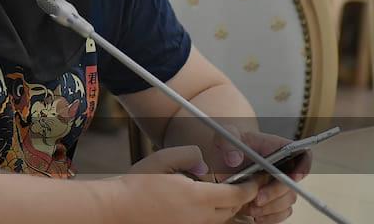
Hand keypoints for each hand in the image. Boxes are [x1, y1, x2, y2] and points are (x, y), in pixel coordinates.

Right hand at [117, 145, 258, 223]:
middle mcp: (200, 218)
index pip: (237, 195)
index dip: (250, 187)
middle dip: (240, 197)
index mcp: (198, 198)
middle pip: (233, 210)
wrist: (118, 210)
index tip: (255, 179)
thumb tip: (205, 165)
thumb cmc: (137, 184)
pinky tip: (201, 204)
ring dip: (226, 207)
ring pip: (221, 219)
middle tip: (241, 183)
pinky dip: (212, 215)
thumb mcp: (163, 159)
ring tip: (223, 192)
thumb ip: (189, 155)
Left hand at [213, 127, 312, 222]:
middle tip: (257, 199)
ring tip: (251, 208)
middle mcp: (281, 167)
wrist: (220, 158)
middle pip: (293, 183)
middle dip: (276, 193)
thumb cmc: (227, 144)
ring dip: (272, 207)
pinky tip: (256, 216)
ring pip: (288, 200)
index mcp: (277, 148)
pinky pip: (281, 212)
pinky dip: (271, 216)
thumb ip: (228, 145)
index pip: (302, 155)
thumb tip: (234, 159)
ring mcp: (278, 184)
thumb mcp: (224, 138)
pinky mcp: (272, 198)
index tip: (292, 178)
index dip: (303, 167)